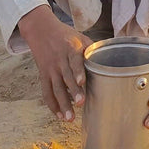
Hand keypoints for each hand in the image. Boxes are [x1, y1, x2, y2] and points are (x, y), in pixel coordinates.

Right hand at [18, 5, 91, 121]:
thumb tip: (107, 60)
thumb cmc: (65, 35)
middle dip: (73, 92)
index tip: (82, 82)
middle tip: (81, 103)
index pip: (74, 60)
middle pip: (66, 77)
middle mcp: (59, 60)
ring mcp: (50, 69)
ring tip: (69, 118)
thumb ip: (91, 49)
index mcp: (70, 48)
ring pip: (55, 88)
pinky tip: (59, 115)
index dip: (78, 71)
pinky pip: (46, 92)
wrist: (41, 30)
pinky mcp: (43, 75)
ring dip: (62, 104)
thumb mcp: (79, 37)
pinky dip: (52, 104)